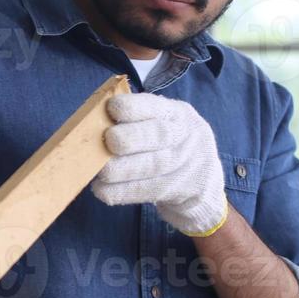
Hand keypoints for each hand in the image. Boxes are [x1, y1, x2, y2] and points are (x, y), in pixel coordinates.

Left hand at [91, 93, 227, 236]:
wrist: (205, 185)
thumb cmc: (171, 146)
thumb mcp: (167, 125)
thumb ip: (139, 121)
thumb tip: (93, 121)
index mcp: (178, 114)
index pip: (157, 106)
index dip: (133, 107)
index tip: (111, 109)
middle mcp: (186, 136)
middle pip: (158, 135)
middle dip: (129, 137)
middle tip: (107, 141)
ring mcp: (186, 165)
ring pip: (153, 165)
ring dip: (121, 169)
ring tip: (99, 172)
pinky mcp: (180, 190)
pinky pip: (148, 191)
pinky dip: (122, 191)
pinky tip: (103, 191)